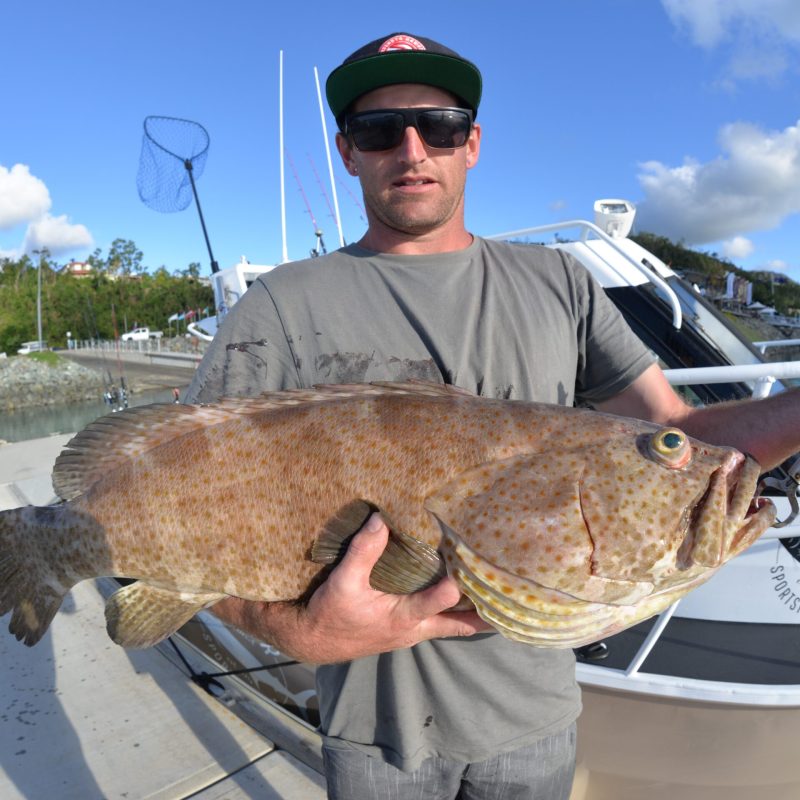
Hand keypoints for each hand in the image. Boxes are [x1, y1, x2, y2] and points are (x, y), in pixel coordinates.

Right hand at [212, 513, 491, 663]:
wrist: (315, 640)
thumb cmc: (330, 613)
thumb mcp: (343, 582)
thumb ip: (363, 551)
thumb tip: (381, 519)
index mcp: (401, 617)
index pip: (434, 603)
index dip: (452, 590)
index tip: (469, 573)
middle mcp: (413, 629)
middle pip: (458, 624)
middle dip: (484, 615)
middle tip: (513, 601)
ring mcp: (411, 632)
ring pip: (451, 626)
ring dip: (473, 615)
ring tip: (500, 600)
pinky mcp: (405, 630)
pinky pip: (439, 624)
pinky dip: (454, 614)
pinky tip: (464, 602)